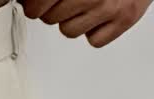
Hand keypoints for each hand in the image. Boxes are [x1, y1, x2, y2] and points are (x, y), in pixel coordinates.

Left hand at [22, 0, 153, 47]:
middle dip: (51, 12)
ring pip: (69, 31)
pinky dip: (93, 31)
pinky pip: (94, 41)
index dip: (32, 5)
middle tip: (59, 4)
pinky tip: (98, 16)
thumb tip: (29, 1)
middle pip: (51, 19)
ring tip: (82, 8)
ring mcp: (109, 8)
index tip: (31, 5)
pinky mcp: (124, 20)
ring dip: (71, 22)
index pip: (40, 3)